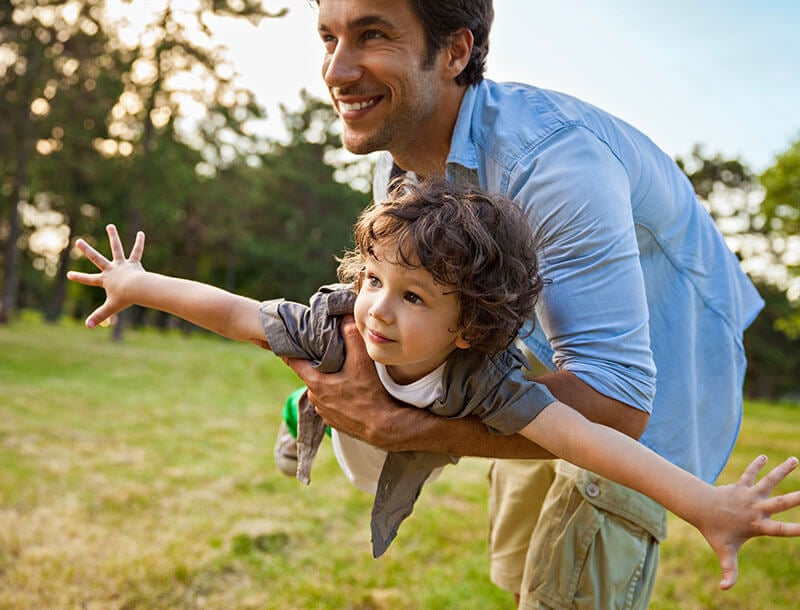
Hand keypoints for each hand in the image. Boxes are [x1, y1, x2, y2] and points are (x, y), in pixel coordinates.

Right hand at [67, 224, 145, 327]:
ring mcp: (122, 265)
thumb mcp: (111, 308)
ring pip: (116, 248)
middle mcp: (112, 269)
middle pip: (97, 258)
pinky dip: (139, 243)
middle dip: (87, 250)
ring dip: (112, 237)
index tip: (69, 274)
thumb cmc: (125, 299)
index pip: (88, 279)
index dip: (79, 277)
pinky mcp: (134, 263)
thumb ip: (100, 316)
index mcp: (105, 280)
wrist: (138, 289)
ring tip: (110, 226)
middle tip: (78, 241)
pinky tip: (141, 233)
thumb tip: (88, 327)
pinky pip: (137, 252)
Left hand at [284, 315, 409, 450]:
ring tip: (345, 376)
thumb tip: (344, 317)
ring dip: (329, 382)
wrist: (382, 427)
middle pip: (311, 375)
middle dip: (318, 365)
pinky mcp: (334, 422)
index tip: (285, 342)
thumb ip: (351, 337)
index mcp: (316, 383)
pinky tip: (351, 393)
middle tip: (331, 355)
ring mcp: (324, 412)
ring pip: (322, 390)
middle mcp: (315, 398)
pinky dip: (337, 397)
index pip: (294, 362)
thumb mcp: (361, 361)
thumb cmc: (370, 394)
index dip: (289, 351)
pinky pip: (331, 404)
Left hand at [703, 455, 799, 589]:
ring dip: (782, 470)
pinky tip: (763, 456)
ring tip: (795, 460)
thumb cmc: (715, 532)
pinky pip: (750, 473)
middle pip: (779, 502)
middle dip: (796, 498)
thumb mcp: (724, 553)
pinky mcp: (741, 485)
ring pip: (769, 481)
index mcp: (757, 525)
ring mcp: (749, 494)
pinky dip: (756, 465)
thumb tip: (724, 589)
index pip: (779, 530)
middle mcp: (756, 508)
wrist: (699, 509)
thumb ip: (729, 571)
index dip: (795, 529)